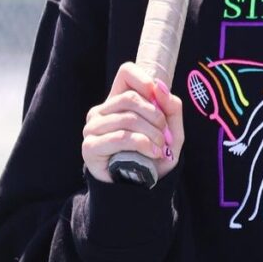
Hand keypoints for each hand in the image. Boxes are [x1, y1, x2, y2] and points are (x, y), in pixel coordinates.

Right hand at [82, 62, 184, 182]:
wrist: (143, 188)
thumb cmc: (155, 154)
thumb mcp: (172, 129)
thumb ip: (170, 106)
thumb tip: (160, 87)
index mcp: (119, 100)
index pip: (126, 72)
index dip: (145, 79)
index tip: (159, 96)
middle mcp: (101, 111)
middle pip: (131, 98)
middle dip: (155, 116)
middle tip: (165, 134)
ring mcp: (92, 128)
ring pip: (128, 118)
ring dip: (152, 134)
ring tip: (161, 148)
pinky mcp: (90, 147)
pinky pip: (120, 137)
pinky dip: (143, 145)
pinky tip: (152, 154)